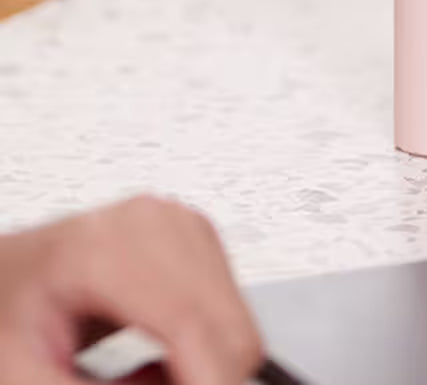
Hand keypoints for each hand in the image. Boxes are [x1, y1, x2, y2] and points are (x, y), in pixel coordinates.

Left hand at [0, 195, 262, 384]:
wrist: (8, 269)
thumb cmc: (8, 308)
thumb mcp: (24, 372)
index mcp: (103, 249)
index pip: (188, 322)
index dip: (208, 380)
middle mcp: (155, 224)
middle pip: (229, 326)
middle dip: (207, 376)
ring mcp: (182, 223)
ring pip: (238, 322)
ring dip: (206, 364)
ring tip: (146, 377)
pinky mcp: (198, 233)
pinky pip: (231, 308)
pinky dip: (207, 344)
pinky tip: (162, 353)